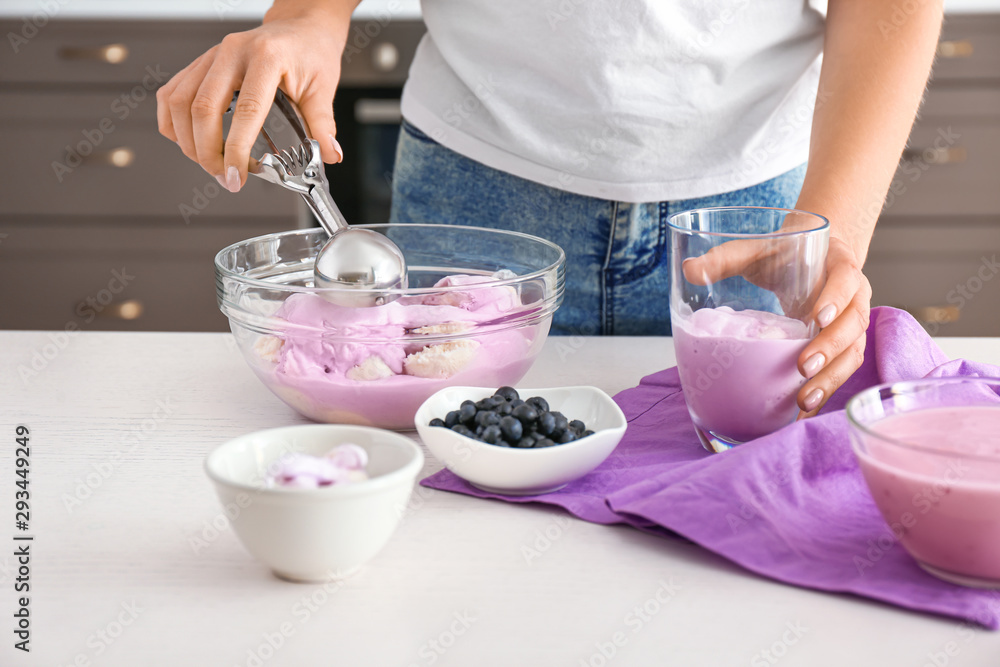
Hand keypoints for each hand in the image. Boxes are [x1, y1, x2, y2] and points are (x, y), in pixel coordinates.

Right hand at [156, 5, 348, 192]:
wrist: (299, 26)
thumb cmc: (309, 51)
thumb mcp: (323, 87)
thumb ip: (323, 123)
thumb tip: (330, 154)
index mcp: (266, 57)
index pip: (246, 111)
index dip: (235, 149)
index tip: (236, 175)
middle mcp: (232, 53)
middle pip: (202, 108)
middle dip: (208, 152)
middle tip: (225, 177)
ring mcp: (212, 56)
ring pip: (179, 102)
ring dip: (188, 141)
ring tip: (210, 164)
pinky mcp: (200, 64)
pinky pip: (171, 94)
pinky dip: (173, 123)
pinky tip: (190, 141)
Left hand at [682, 235, 870, 414]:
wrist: (815, 258)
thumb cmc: (786, 254)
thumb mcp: (756, 251)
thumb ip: (726, 258)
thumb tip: (689, 269)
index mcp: (839, 265)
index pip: (845, 280)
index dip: (836, 298)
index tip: (817, 317)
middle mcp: (854, 296)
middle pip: (854, 323)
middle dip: (831, 348)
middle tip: (803, 368)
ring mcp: (852, 323)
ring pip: (852, 352)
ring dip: (831, 378)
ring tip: (803, 400)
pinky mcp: (845, 344)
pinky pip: (843, 368)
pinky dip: (826, 389)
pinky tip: (804, 409)